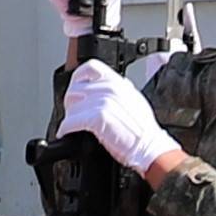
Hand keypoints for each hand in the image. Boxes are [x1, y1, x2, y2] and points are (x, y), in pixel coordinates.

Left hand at [57, 52, 172, 175]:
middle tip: (73, 114)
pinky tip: (67, 133)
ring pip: (72, 106)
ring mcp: (105, 102)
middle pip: (75, 88)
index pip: (90, 67)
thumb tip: (108, 89)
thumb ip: (120, 91)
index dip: (77, 78)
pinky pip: (72, 121)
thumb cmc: (143, 131)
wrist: (149, 147)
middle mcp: (111, 89)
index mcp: (119, 83)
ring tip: (73, 125)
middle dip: (71, 103)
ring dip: (69, 117)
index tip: (74, 89)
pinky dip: (66, 128)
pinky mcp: (99, 117)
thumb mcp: (135, 101)